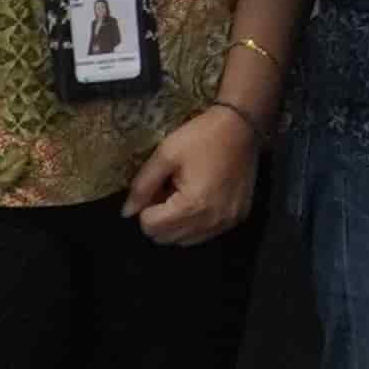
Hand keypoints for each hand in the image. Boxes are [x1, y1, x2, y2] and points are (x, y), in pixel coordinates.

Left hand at [130, 103, 263, 244]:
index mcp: (192, 205)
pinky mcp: (236, 219)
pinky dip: (195, 223)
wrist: (241, 127)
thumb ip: (142, 186)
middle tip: (167, 190)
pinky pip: (205, 235)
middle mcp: (210, 221)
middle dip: (159, 217)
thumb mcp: (165, 155)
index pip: (151, 227)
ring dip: (176, 223)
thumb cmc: (201, 137)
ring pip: (184, 241)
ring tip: (183, 195)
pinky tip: (200, 199)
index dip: (146, 207)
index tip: (157, 187)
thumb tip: (126, 213)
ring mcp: (226, 223)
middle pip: (166, 238)